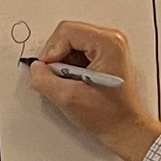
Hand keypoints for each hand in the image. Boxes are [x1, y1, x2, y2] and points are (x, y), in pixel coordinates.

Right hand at [24, 21, 160, 160]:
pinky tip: (76, 82)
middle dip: (56, 57)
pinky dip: (69, 66)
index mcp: (108, 44)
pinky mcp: (104, 55)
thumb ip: (45, 80)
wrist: (125, 128)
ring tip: (71, 83)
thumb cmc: (110, 115)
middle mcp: (111, 40)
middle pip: (68, 34)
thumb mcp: (70, 99)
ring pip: (70, 43)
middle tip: (60, 79)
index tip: (49, 71)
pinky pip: (76, 52)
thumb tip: (36, 69)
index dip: (51, 52)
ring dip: (63, 63)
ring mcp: (108, 46)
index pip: (66, 32)